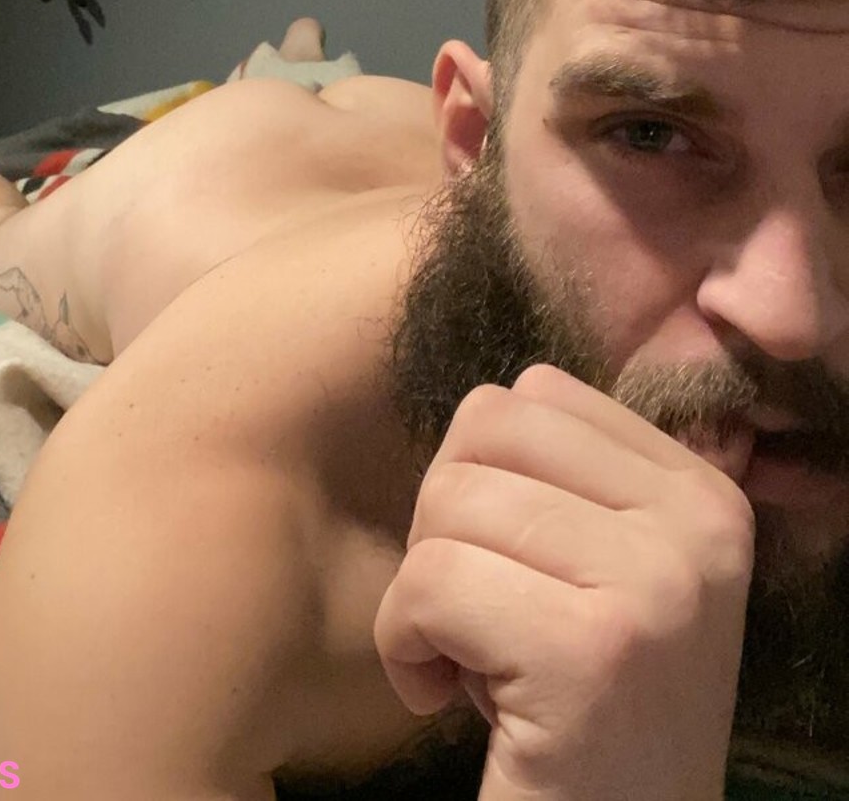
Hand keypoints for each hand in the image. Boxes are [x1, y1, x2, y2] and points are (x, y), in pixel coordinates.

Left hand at [374, 365, 755, 800]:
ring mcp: (655, 583)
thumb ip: (566, 479)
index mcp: (701, 490)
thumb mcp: (605, 574)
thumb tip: (486, 401)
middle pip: (487, 427)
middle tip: (470, 607)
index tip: (505, 566)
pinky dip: (403, 643)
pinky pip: (430, 582)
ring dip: (419, 590)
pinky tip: (439, 696)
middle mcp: (697, 522)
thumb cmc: (580, 710)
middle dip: (444, 516)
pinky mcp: (592, 650)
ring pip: (450, 500)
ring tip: (462, 658)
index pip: (536, 393)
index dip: (483, 474)